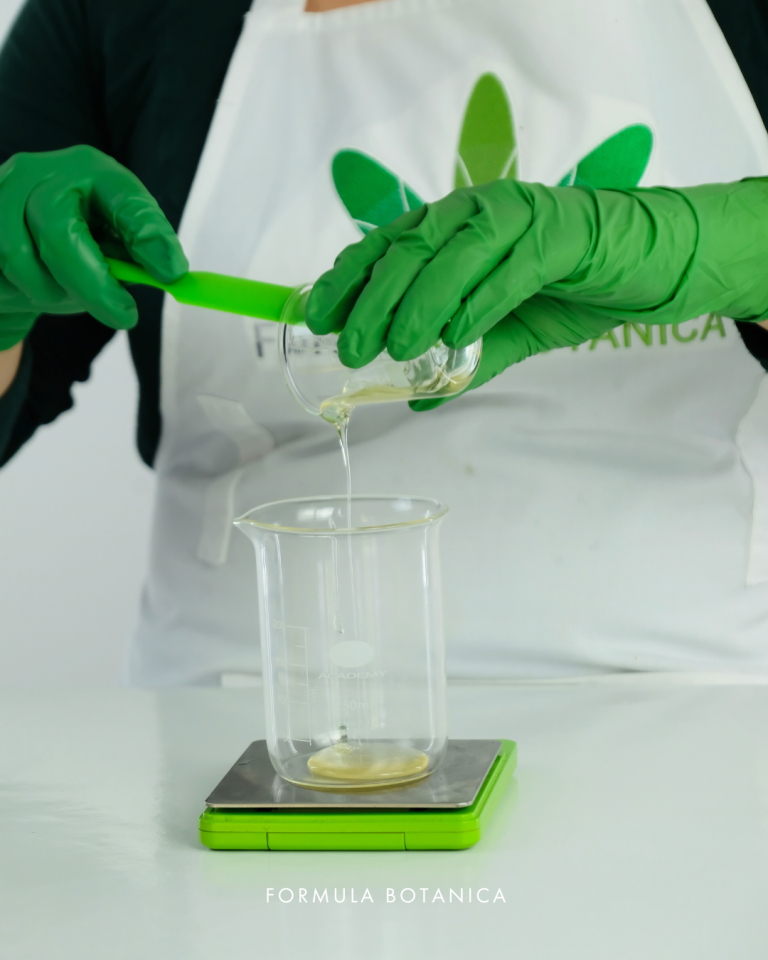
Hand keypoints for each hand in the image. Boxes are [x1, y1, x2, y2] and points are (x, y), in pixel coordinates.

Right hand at [0, 145, 187, 350]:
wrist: (11, 245)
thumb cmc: (76, 243)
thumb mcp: (115, 241)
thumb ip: (138, 253)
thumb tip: (171, 271)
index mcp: (90, 170)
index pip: (123, 198)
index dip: (147, 235)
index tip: (171, 271)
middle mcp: (39, 173)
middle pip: (60, 232)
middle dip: (93, 286)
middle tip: (125, 316)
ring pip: (20, 260)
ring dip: (51, 292)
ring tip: (67, 294)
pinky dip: (19, 293)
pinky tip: (30, 289)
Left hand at [305, 178, 767, 391]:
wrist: (642, 263)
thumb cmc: (566, 286)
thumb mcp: (503, 329)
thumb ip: (462, 360)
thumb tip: (416, 401)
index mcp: (451, 226)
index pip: (383, 247)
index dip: (347, 280)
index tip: (318, 317)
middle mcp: (473, 212)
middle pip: (405, 253)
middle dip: (370, 302)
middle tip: (350, 348)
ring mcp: (512, 218)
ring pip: (448, 258)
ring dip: (416, 305)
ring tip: (397, 350)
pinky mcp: (553, 236)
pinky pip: (504, 272)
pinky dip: (476, 305)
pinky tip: (455, 337)